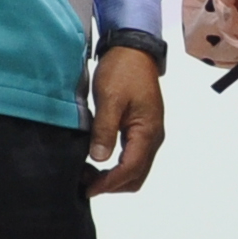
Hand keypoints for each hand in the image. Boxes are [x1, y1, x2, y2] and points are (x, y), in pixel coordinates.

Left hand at [86, 45, 164, 194]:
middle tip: (84, 181)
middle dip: (112, 185)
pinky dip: (117, 166)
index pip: (130, 170)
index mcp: (147, 132)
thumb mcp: (110, 99)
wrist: (133, 50)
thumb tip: (99, 159)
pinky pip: (133, 157)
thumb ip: (105, 130)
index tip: (87, 188)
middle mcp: (153, 138)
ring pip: (135, 169)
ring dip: (114, 177)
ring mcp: (149, 134)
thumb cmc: (122, 71)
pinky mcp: (142, 129)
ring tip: (88, 172)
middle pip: (136, 176)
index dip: (108, 183)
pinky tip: (97, 160)